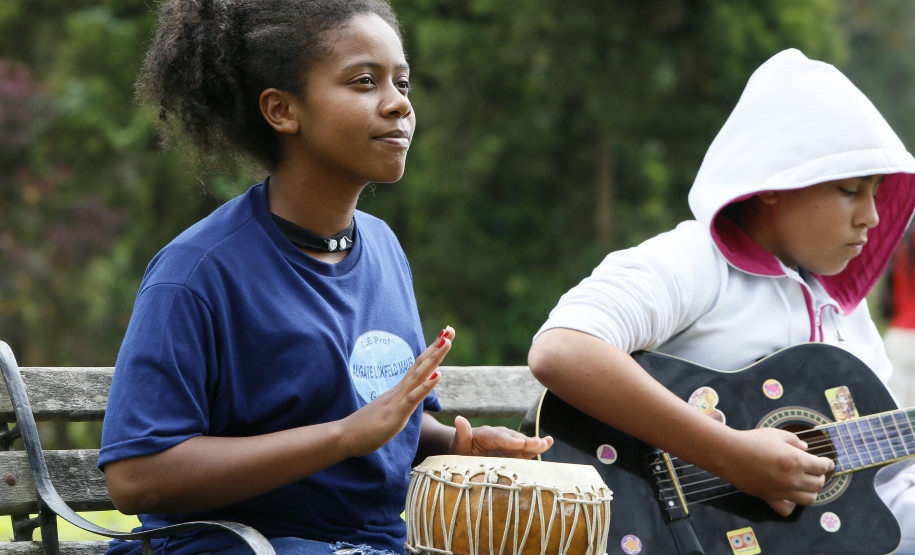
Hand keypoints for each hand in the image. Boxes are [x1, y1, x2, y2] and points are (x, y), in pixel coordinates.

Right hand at [341, 327, 454, 457]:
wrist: (344, 436)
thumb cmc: (364, 428)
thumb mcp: (387, 414)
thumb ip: (397, 406)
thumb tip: (406, 403)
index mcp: (398, 391)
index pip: (418, 368)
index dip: (431, 353)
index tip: (444, 338)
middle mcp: (399, 391)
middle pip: (421, 365)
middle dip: (437, 347)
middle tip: (450, 330)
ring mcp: (397, 400)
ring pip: (418, 376)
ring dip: (433, 359)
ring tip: (447, 342)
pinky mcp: (395, 414)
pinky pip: (412, 398)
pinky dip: (426, 386)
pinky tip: (438, 375)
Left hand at [449, 415, 552, 458]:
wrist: (465, 453)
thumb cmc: (460, 450)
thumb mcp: (458, 444)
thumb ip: (462, 434)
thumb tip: (459, 418)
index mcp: (485, 435)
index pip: (498, 437)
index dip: (509, 440)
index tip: (519, 443)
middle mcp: (499, 436)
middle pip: (513, 438)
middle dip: (525, 442)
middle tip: (537, 444)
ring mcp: (508, 443)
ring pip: (522, 443)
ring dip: (534, 443)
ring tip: (545, 443)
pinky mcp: (514, 451)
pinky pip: (526, 449)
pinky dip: (538, 446)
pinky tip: (549, 442)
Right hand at [714, 427, 834, 515]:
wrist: (728, 453)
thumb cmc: (751, 441)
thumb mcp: (775, 434)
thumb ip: (794, 440)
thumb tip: (805, 448)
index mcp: (796, 460)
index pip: (822, 467)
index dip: (827, 464)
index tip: (827, 462)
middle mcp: (792, 478)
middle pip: (818, 483)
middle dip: (820, 476)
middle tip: (815, 470)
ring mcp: (781, 490)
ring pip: (809, 499)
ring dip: (811, 491)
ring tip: (806, 483)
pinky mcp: (770, 497)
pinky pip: (788, 509)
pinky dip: (793, 504)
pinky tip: (789, 495)